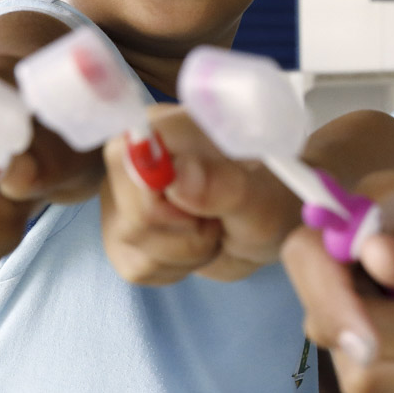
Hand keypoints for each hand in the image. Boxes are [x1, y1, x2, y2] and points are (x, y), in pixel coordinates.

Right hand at [100, 105, 302, 284]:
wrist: (271, 216)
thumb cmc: (274, 195)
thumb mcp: (263, 199)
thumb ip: (225, 186)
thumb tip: (177, 176)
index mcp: (164, 125)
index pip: (131, 157)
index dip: (164, 195)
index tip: (203, 208)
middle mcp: (130, 155)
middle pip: (136, 214)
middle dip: (188, 232)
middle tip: (222, 218)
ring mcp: (119, 197)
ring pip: (134, 244)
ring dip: (187, 251)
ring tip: (215, 227)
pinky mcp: (120, 237)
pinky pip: (139, 267)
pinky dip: (177, 266)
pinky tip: (198, 243)